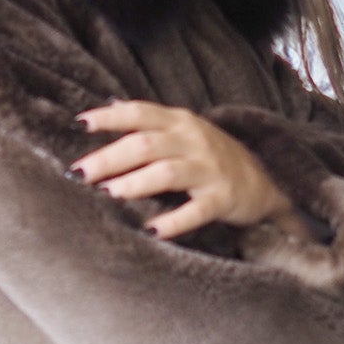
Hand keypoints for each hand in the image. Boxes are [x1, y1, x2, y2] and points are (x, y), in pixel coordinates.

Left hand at [70, 100, 308, 241]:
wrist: (264, 181)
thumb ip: (149, 125)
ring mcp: (209, 169)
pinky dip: (173, 222)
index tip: (80, 124)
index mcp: (179, 122)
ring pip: (167, 172)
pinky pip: (196, 210)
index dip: (110, 117)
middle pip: (145, 145)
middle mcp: (193, 141)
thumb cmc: (211, 157)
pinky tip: (151, 231)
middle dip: (109, 158)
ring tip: (109, 194)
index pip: (140, 113)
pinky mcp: (222, 198)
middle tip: (79, 173)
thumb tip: (104, 111)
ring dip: (135, 183)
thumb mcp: (184, 133)